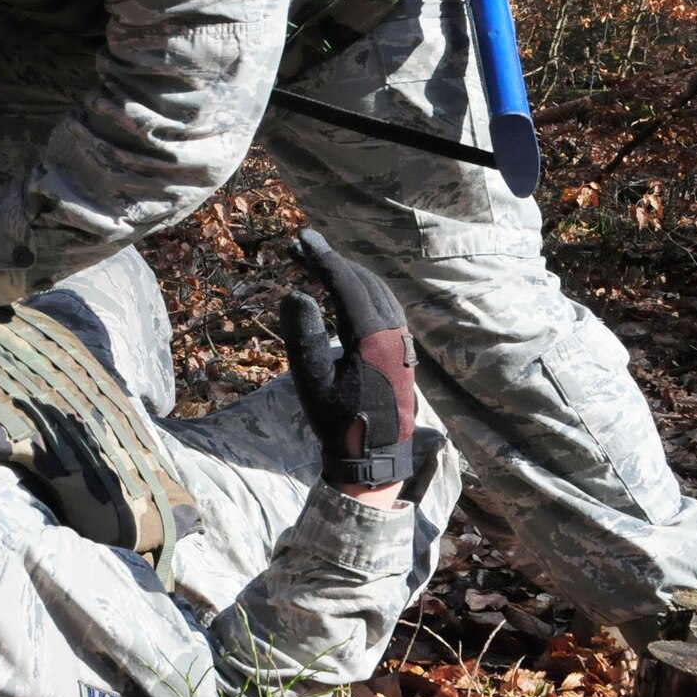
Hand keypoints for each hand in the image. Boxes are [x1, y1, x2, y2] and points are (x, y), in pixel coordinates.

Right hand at [280, 229, 416, 488]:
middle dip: (332, 260)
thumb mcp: (312, 381)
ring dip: (347, 272)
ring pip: (376, 290)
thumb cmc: (339, 420)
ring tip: (318, 262)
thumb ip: (302, 335)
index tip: (301, 238)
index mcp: (372, 337)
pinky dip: (361, 288)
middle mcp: (393, 332)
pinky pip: (383, 303)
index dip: (323, 257)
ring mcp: (401, 340)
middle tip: (301, 245)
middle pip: (362, 281)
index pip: (346, 283)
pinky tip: (344, 290)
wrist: (375, 457)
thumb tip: (296, 292)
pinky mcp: (401, 348)